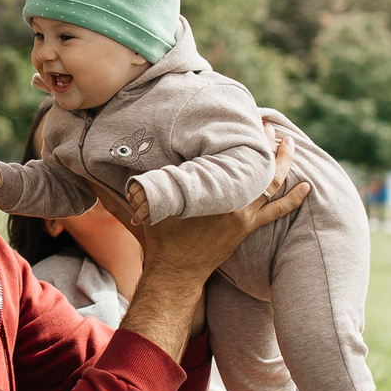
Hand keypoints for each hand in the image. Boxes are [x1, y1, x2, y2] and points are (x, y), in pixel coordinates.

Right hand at [94, 139, 305, 360]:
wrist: (175, 274)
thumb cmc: (157, 238)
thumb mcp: (138, 206)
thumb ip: (116, 185)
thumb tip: (83, 167)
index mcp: (207, 187)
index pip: (230, 155)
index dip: (242, 135)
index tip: (247, 116)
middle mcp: (231, 198)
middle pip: (256, 162)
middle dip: (265, 140)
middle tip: (268, 122)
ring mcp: (243, 214)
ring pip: (272, 182)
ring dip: (283, 161)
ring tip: (289, 141)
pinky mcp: (247, 229)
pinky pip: (277, 210)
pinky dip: (293, 198)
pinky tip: (308, 186)